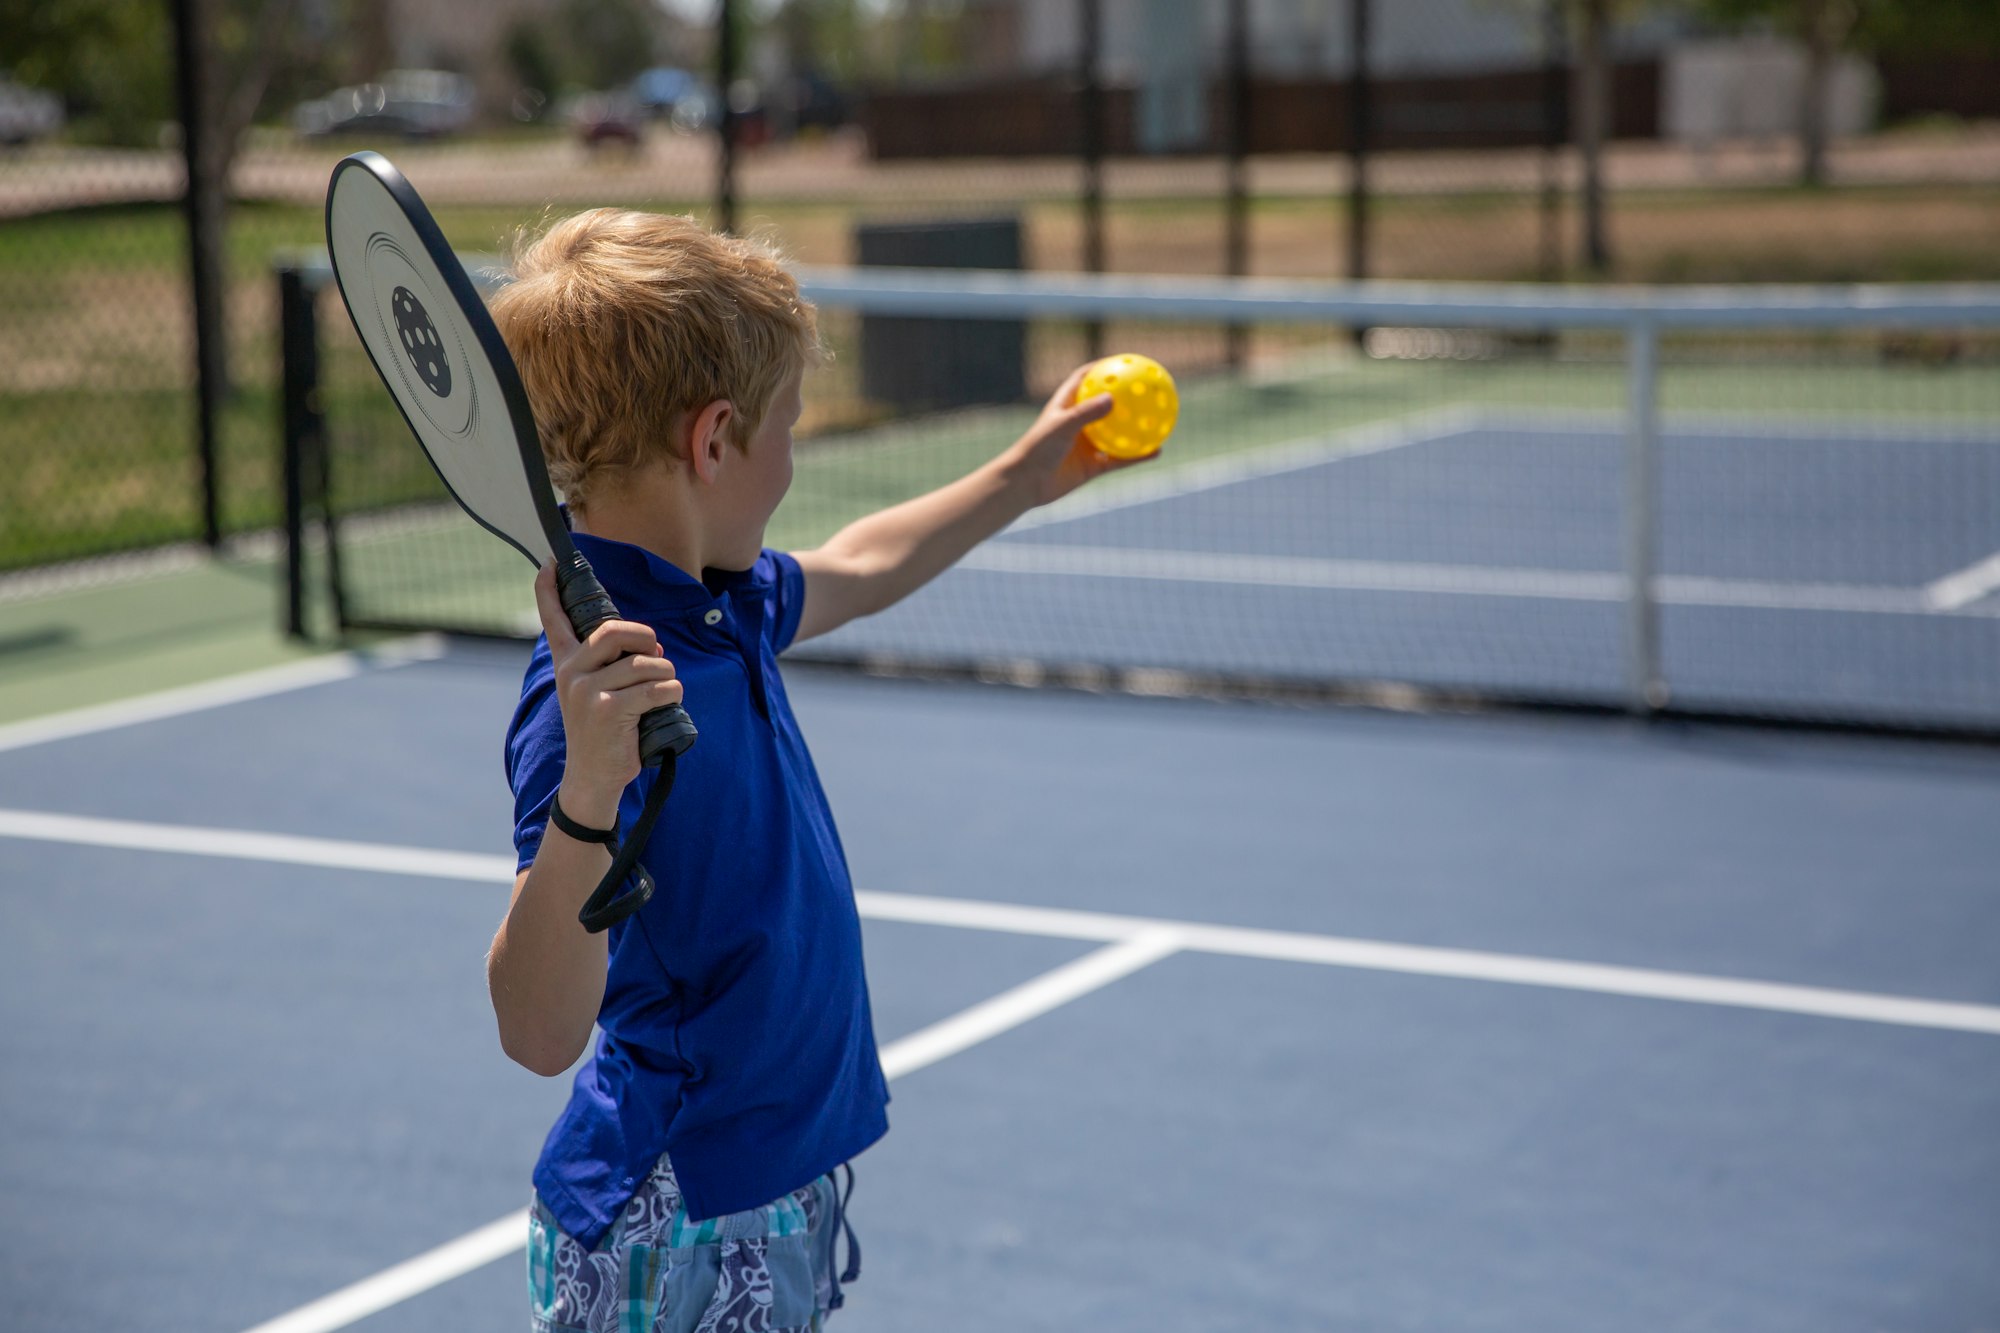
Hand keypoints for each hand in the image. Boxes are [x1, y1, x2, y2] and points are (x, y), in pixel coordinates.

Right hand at [533, 562, 683, 824]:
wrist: (593, 776)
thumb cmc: (605, 729)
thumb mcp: (599, 691)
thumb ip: (616, 663)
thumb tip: (652, 643)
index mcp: (567, 663)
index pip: (554, 619)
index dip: (550, 590)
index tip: (551, 562)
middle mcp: (571, 672)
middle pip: (617, 631)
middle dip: (648, 638)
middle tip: (655, 653)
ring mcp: (587, 691)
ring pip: (647, 663)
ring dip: (666, 675)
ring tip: (660, 692)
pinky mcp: (608, 710)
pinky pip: (657, 687)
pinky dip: (672, 692)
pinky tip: (665, 703)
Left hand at [1004, 363, 1154, 507]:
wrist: (1026, 485)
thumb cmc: (1037, 449)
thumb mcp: (1062, 427)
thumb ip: (1087, 413)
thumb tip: (1114, 398)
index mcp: (1067, 406)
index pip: (1085, 378)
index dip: (1102, 367)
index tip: (1123, 360)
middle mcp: (1079, 423)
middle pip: (1107, 404)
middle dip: (1127, 395)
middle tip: (1150, 386)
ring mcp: (1087, 444)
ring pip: (1118, 433)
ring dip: (1137, 426)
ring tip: (1162, 417)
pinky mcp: (1093, 466)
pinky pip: (1121, 459)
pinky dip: (1138, 456)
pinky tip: (1157, 451)